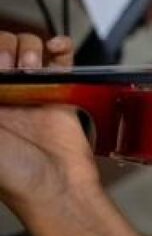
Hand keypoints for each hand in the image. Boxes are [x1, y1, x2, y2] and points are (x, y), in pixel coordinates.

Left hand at [0, 34, 95, 215]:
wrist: (56, 188)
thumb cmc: (14, 175)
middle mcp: (5, 95)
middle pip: (2, 49)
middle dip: (4, 49)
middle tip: (9, 67)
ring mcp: (33, 91)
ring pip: (29, 48)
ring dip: (30, 48)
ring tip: (32, 65)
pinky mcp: (62, 92)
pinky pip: (62, 59)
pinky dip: (61, 46)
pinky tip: (57, 47)